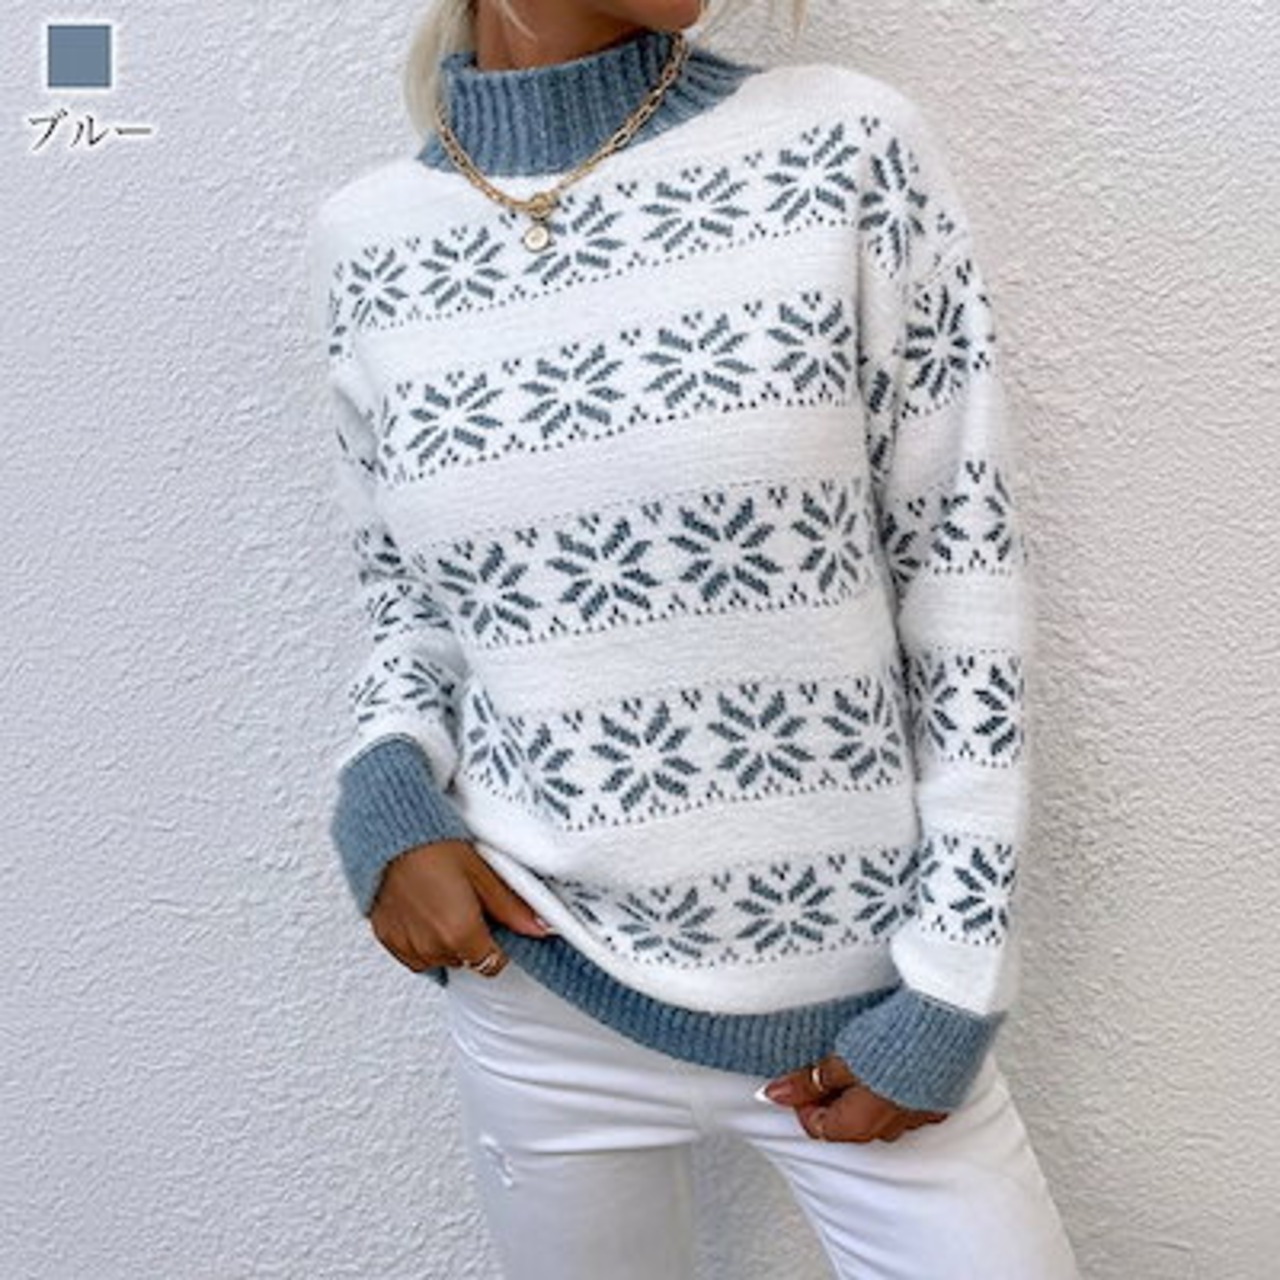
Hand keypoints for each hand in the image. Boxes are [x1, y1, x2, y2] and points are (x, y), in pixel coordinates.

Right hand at [368, 839, 555, 975]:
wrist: (389, 833)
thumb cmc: (433, 844)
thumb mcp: (482, 870)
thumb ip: (512, 906)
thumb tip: (539, 926)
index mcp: (461, 934)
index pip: (492, 964)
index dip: (499, 944)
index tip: (495, 923)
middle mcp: (432, 948)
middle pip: (466, 960)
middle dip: (472, 938)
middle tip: (467, 902)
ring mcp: (407, 946)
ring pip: (439, 959)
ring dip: (446, 941)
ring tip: (443, 902)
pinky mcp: (387, 939)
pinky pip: (413, 954)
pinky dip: (421, 939)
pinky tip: (424, 911)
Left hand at [761, 1054, 949, 1142]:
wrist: (944, 1025)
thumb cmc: (891, 1041)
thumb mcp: (840, 1059)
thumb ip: (808, 1081)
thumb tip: (774, 1095)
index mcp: (861, 1124)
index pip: (819, 1128)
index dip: (801, 1104)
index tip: (796, 1080)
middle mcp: (891, 1128)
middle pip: (849, 1124)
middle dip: (831, 1099)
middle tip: (822, 1067)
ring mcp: (918, 1116)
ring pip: (878, 1114)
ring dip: (862, 1094)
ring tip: (855, 1060)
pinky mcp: (938, 1099)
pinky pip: (905, 1103)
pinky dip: (890, 1089)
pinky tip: (887, 1063)